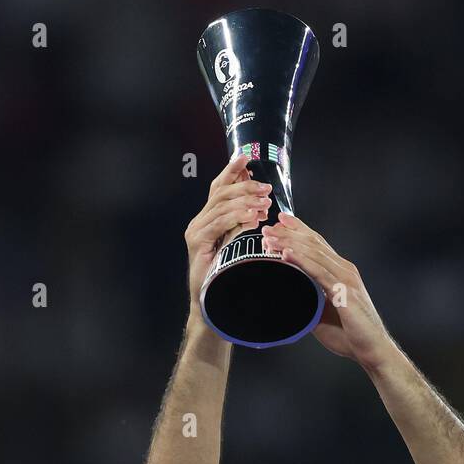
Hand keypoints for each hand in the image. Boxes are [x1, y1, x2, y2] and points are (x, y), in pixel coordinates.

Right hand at [184, 153, 271, 316]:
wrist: (212, 305)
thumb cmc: (227, 278)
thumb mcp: (237, 244)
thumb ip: (242, 224)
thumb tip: (259, 204)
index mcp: (207, 219)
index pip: (219, 188)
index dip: (232, 171)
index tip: (246, 158)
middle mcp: (198, 222)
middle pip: (221, 193)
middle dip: (246, 186)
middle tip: (267, 189)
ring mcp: (196, 231)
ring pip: (222, 205)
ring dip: (246, 202)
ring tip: (265, 204)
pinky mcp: (197, 242)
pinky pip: (219, 223)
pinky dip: (238, 218)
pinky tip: (254, 218)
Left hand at [261, 214, 393, 366]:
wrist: (372, 350)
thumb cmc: (350, 335)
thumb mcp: (322, 314)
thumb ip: (308, 302)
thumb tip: (287, 300)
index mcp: (341, 272)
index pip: (318, 244)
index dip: (299, 229)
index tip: (280, 220)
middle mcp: (345, 270)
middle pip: (314, 244)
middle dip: (289, 233)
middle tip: (267, 227)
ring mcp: (346, 279)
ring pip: (314, 254)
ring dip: (290, 243)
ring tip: (270, 238)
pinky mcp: (345, 292)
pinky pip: (319, 273)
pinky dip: (302, 261)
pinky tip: (286, 254)